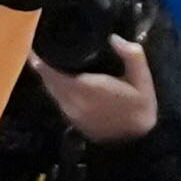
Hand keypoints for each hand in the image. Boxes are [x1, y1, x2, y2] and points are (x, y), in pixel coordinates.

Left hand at [33, 35, 161, 143]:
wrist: (136, 143)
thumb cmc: (139, 108)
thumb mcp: (143, 80)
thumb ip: (132, 56)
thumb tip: (114, 38)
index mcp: (87, 88)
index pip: (51, 72)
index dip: (40, 57)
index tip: (37, 41)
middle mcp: (73, 101)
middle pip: (47, 79)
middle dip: (42, 61)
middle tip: (41, 41)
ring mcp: (70, 112)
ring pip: (51, 89)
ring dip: (47, 73)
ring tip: (47, 54)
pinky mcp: (72, 120)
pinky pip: (57, 97)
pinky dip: (55, 84)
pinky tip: (60, 73)